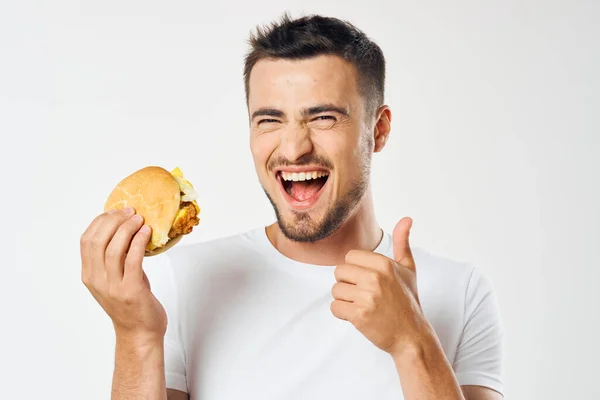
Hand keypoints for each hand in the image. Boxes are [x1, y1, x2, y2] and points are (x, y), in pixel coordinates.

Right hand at [80, 207, 166, 342]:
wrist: (139, 333)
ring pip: (114, 248)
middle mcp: (97, 280)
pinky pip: (133, 260)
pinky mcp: (131, 291)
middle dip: (114, 221)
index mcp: (89, 275)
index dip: (100, 221)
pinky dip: (139, 242)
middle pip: (97, 241)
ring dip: (127, 229)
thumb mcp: (116, 277)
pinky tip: (146, 233)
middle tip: (130, 211)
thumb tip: (126, 227)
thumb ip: (116, 257)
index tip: (116, 211)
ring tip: (139, 219)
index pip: (86, 240)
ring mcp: (113, 287)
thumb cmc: (131, 303)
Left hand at [330, 217, 428, 356]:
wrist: (412, 336)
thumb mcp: (408, 269)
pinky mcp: (359, 315)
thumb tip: (406, 219)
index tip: (368, 282)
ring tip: (362, 306)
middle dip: (348, 285)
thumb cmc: (408, 302)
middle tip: (364, 295)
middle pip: (339, 272)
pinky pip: (335, 308)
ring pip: (335, 290)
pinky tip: (358, 316)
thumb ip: (403, 243)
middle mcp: (375, 278)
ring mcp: (367, 297)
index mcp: (384, 264)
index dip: (356, 271)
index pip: (349, 257)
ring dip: (344, 300)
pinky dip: (342, 314)